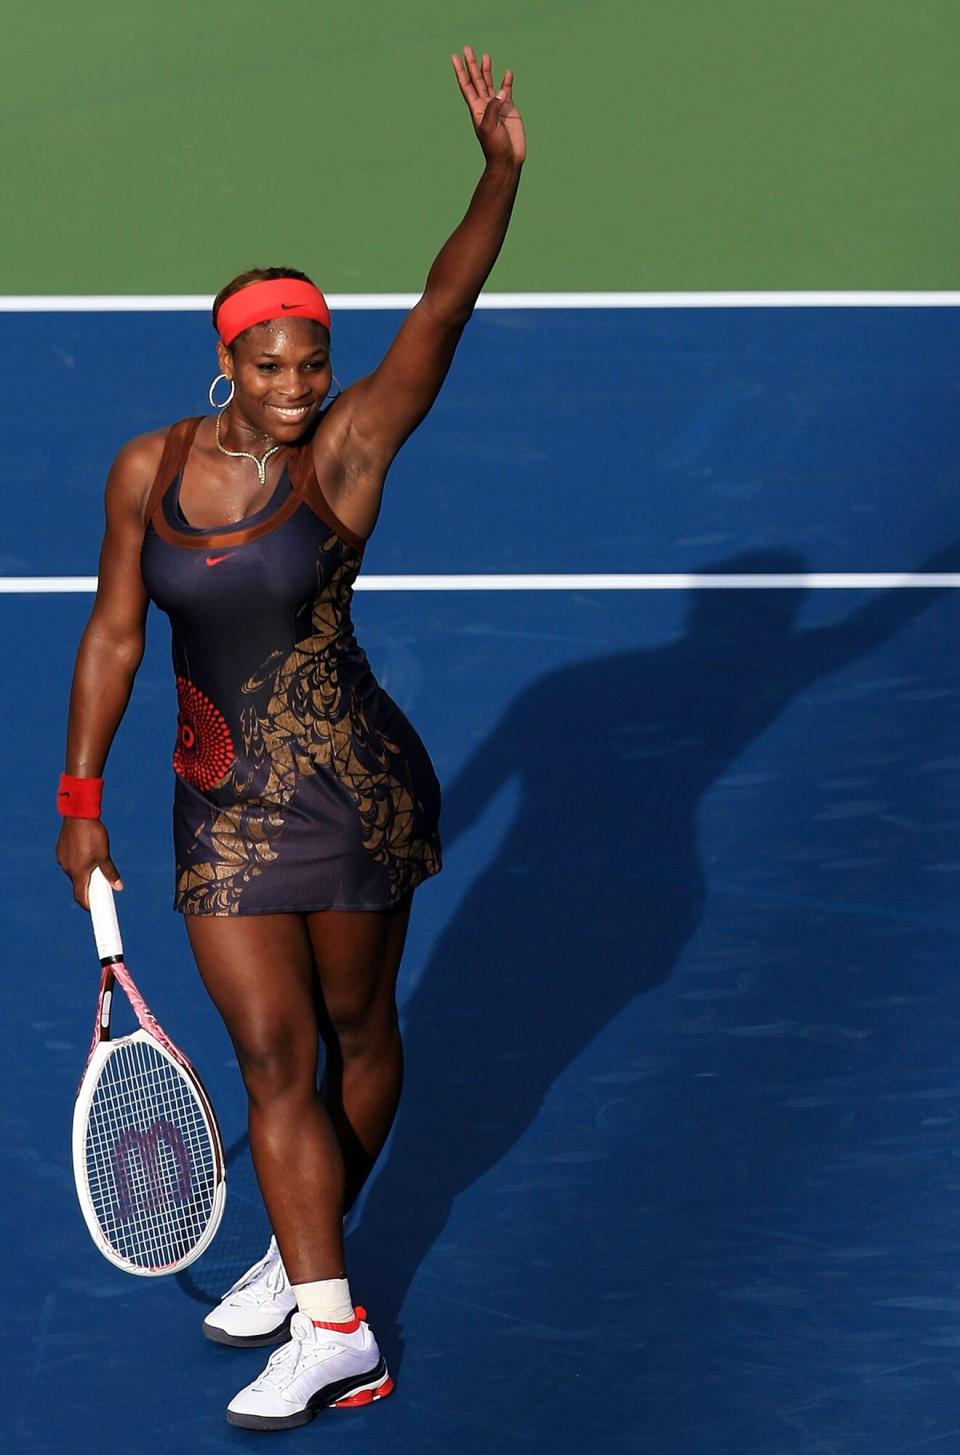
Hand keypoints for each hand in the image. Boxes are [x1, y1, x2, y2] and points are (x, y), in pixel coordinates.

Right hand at [55, 818, 123, 909]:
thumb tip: (119, 887)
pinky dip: (78, 863)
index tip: (95, 909)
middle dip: (90, 885)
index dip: (88, 905)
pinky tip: (86, 853)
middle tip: (102, 882)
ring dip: (83, 872)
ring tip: (95, 862)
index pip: (80, 897)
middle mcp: (67, 868)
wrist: (79, 815)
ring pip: (74, 872)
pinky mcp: (60, 851)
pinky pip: (69, 862)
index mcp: (78, 873)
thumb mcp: (104, 855)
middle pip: (78, 884)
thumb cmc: (93, 835)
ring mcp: (62, 859)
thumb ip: (110, 873)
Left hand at [452, 47, 524, 165]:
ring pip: (490, 83)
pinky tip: (508, 73)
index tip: (455, 57)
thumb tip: (501, 91)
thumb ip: (493, 107)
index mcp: (476, 109)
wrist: (508, 159)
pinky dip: (507, 82)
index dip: (461, 71)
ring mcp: (497, 106)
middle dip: (472, 64)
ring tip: (485, 56)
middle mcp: (485, 105)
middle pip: (476, 80)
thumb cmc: (496, 147)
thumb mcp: (490, 127)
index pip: (466, 85)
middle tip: (467, 48)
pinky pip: (507, 91)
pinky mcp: (510, 109)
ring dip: (487, 70)